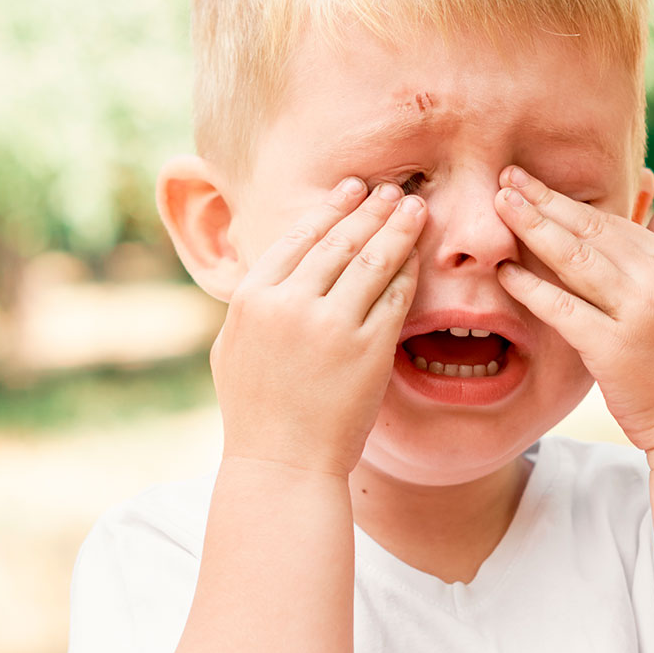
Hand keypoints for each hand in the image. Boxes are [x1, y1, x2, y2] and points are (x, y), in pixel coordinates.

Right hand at [212, 178, 424, 474]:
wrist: (281, 464)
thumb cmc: (255, 411)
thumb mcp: (234, 346)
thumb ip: (255, 303)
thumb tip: (273, 267)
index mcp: (253, 298)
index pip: (299, 237)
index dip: (331, 208)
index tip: (352, 188)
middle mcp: (290, 304)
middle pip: (340, 241)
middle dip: (371, 208)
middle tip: (393, 189)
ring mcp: (332, 326)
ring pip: (373, 260)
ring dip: (398, 228)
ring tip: (415, 208)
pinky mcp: (369, 350)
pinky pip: (396, 298)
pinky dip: (409, 272)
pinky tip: (419, 256)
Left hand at [492, 166, 653, 453]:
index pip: (611, 219)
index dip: (566, 198)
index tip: (531, 181)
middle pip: (589, 229)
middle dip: (543, 200)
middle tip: (504, 177)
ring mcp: (637, 312)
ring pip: (575, 259)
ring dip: (532, 228)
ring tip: (498, 205)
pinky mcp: (615, 348)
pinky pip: (563, 308)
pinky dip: (532, 287)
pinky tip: (504, 271)